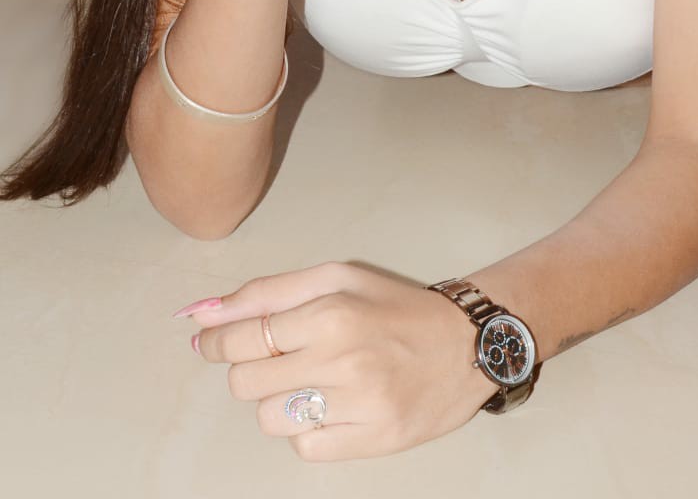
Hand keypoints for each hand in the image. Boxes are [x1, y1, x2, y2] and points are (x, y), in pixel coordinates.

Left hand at [175, 261, 498, 461]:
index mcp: (331, 311)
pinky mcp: (374, 441)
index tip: (212, 342)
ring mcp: (360, 404)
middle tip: (275, 359)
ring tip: (310, 381)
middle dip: (249, 370)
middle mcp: (343, 358)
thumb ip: (268, 293)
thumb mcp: (337, 278)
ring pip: (271, 419)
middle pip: (247, 382)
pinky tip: (333, 405)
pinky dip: (309, 429)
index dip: (218, 341)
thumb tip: (201, 314)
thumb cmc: (396, 305)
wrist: (467, 342)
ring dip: (278, 401)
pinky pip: (306, 447)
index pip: (242, 336)